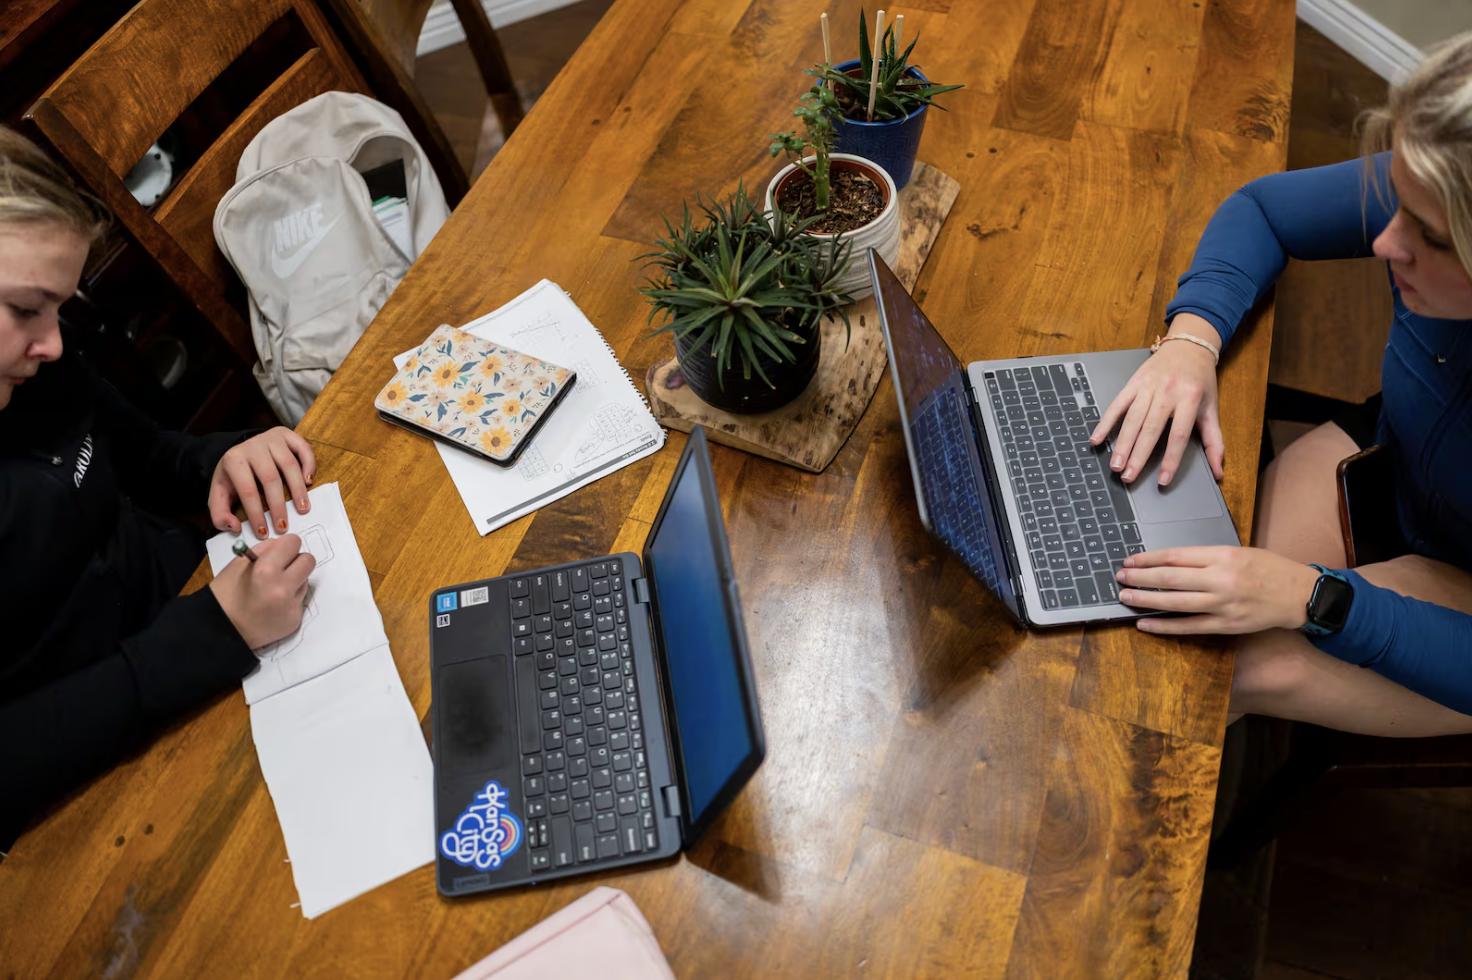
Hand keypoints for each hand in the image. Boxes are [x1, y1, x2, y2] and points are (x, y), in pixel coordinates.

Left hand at [208, 427, 316, 535]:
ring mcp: (272, 439)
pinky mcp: (288, 435)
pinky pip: (303, 448)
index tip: (263, 532)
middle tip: (283, 526)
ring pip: (289, 465)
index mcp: (233, 460)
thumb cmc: (234, 476)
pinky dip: (309, 465)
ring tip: (302, 509)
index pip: (247, 490)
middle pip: (270, 478)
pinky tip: (308, 482)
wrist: (242, 450)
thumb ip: (220, 514)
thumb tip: (234, 527)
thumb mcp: (220, 493)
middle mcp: (253, 446)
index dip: (256, 513)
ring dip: (298, 490)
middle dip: (278, 505)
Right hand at [209, 534, 316, 649]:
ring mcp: (292, 606)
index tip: (280, 552)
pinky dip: (291, 599)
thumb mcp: (238, 564)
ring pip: (306, 581)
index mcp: (266, 570)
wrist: (223, 631)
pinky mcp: (295, 620)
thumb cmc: (225, 596)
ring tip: (273, 590)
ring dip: (294, 581)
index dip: (286, 546)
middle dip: (296, 561)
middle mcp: (283, 589)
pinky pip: (301, 600)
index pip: (294, 543)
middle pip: (308, 561)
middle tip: (282, 567)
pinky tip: (273, 605)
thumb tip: (282, 545)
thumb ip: (264, 549)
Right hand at [1089, 313, 1224, 486]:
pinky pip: (1117, 405)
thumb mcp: (1211, 409)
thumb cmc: (1200, 381)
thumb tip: (1218, 472)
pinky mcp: (1133, 383)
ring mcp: (1148, 386)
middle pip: (1150, 429)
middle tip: (1128, 476)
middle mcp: (1167, 392)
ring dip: (1122, 444)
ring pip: (1132, 419)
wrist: (1188, 347)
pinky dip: (1105, 422)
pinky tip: (1097, 439)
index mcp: (1190, 399)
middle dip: (1138, 455)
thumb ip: (1215, 442)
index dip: (1170, 459)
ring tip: (1115, 465)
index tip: (1162, 479)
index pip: (1178, 435)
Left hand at [1115, 546, 1320, 634]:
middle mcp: (1221, 579)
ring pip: (1175, 603)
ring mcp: (1223, 605)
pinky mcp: (1226, 625)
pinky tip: (1146, 624)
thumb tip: (1168, 562)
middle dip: (1140, 578)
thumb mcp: (1238, 552)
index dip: (1148, 559)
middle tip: (1120, 578)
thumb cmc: (1268, 569)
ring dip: (1146, 600)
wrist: (1299, 594)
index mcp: (1223, 556)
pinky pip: (1189, 627)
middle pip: (1170, 579)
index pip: (1175, 556)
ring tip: (1125, 597)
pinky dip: (1164, 626)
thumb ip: (1205, 557)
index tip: (1130, 560)